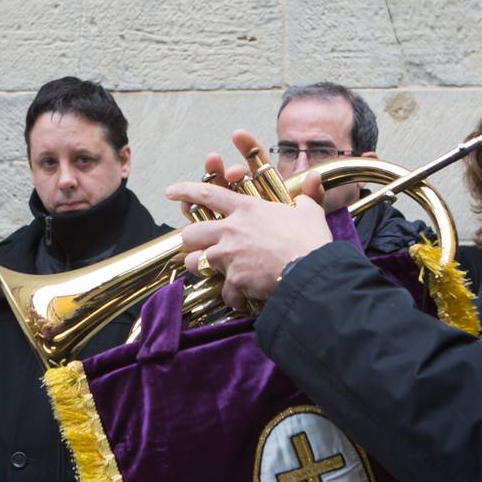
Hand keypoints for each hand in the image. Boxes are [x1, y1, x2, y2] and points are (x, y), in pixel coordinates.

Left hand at [167, 130, 332, 307]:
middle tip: (200, 246)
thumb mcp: (309, 212)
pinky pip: (223, 292)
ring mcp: (229, 256)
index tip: (170, 191)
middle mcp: (231, 230)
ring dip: (202, 268)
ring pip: (196, 262)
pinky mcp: (233, 280)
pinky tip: (241, 297)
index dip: (186, 190)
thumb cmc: (311, 240)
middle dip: (192, 241)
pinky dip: (231, 296)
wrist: (311, 272)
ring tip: (214, 272)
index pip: (208, 194)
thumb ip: (305, 197)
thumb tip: (311, 185)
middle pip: (191, 234)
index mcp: (247, 209)